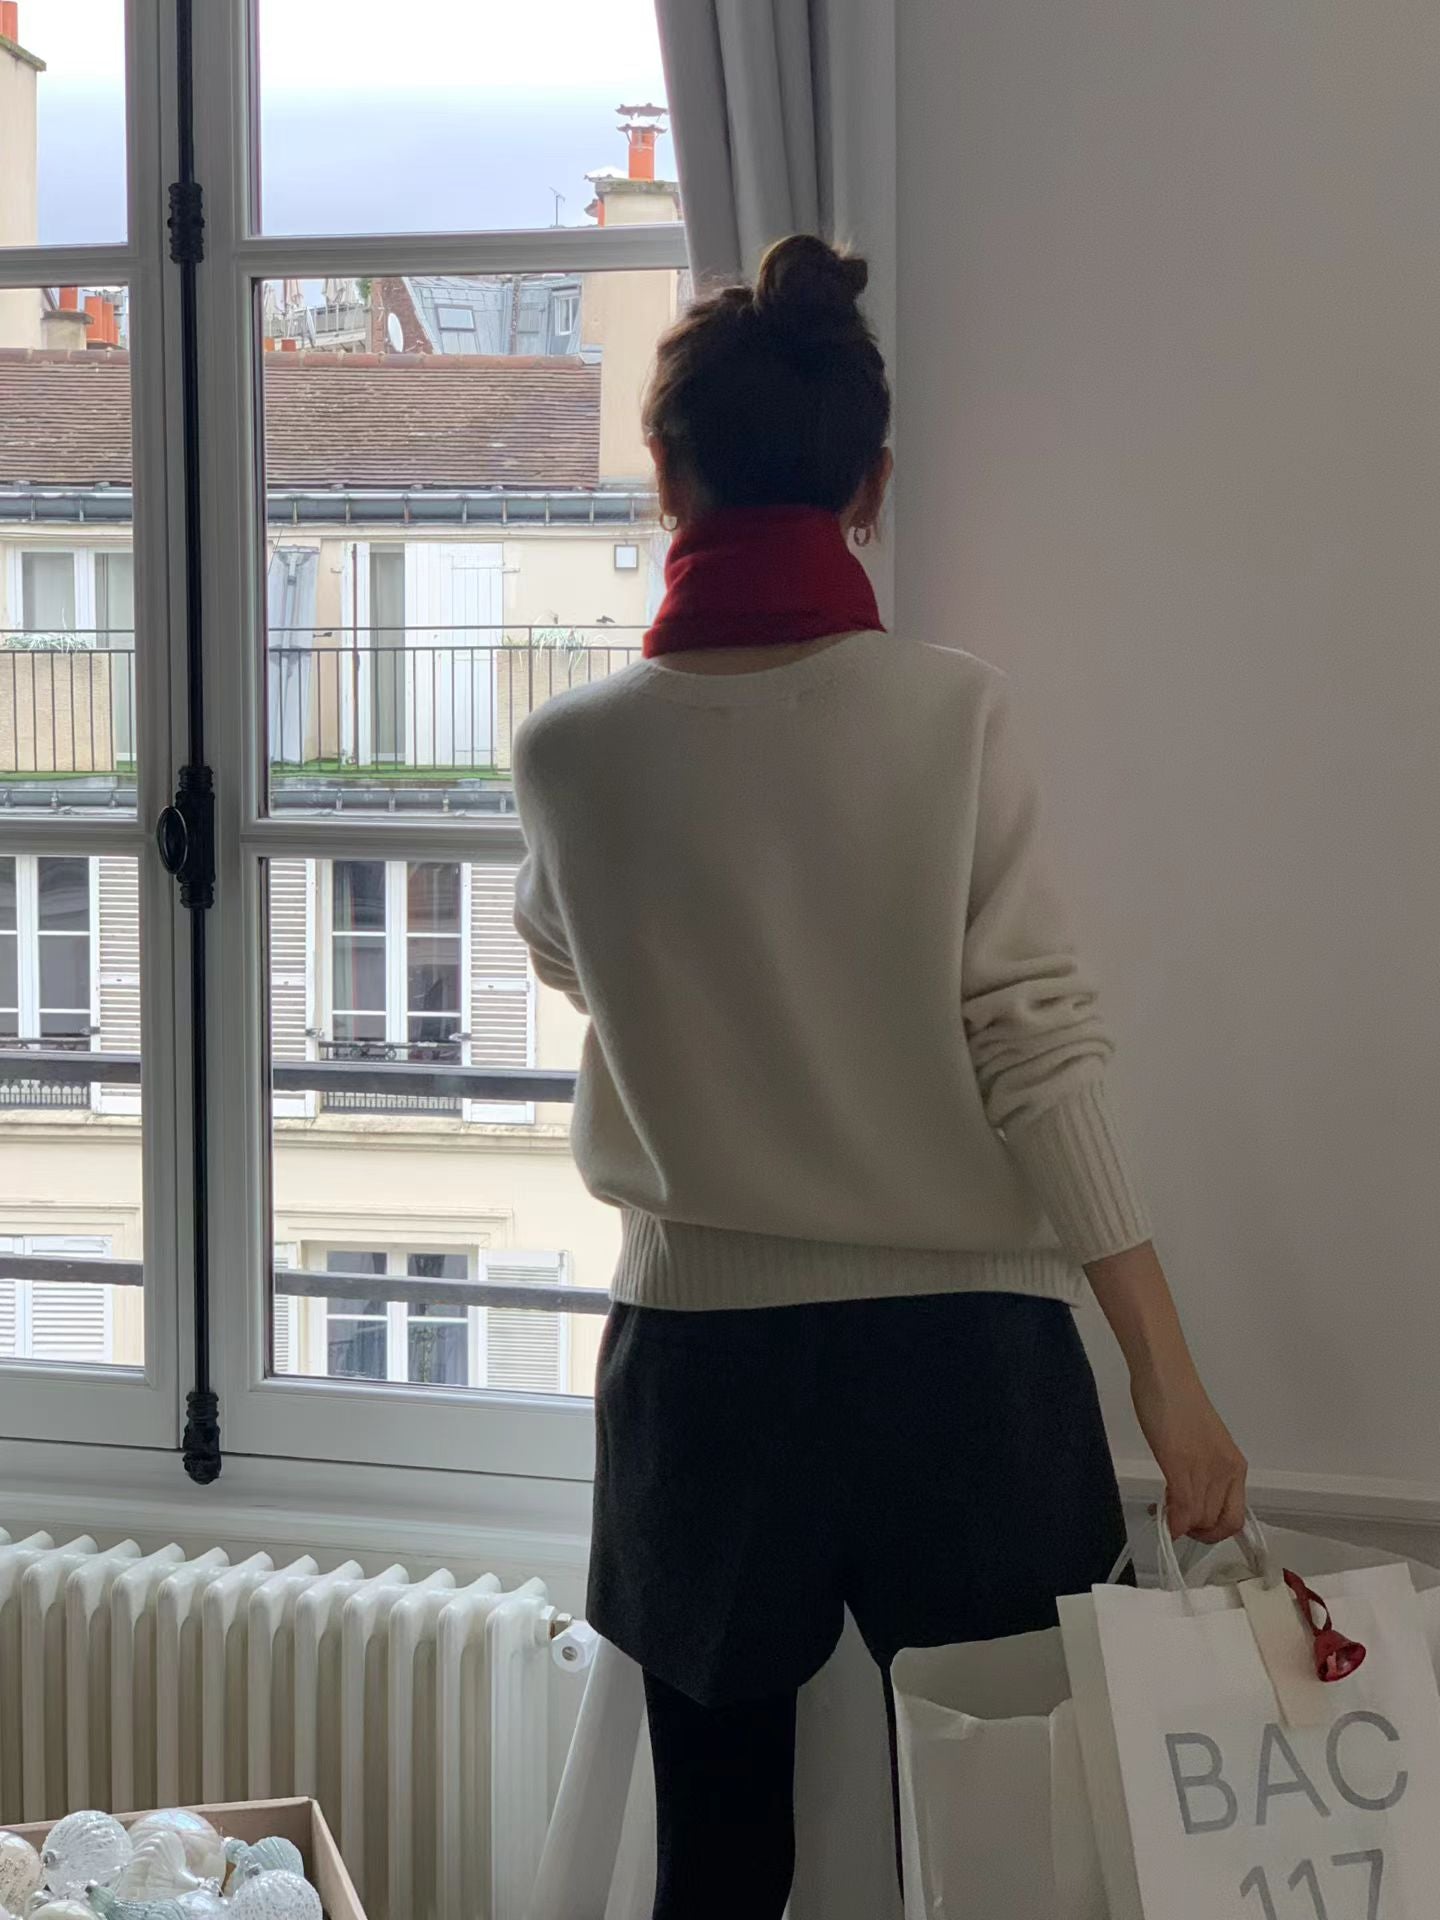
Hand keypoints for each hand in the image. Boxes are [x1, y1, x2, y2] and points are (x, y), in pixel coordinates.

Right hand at [1131, 1363, 1246, 1544]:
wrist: (1165, 1376)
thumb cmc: (1178, 1403)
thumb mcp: (1199, 1445)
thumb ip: (1200, 1474)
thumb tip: (1188, 1503)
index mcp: (1235, 1466)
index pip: (1235, 1518)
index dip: (1215, 1532)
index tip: (1194, 1527)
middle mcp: (1227, 1471)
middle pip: (1216, 1522)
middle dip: (1195, 1531)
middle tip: (1174, 1520)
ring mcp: (1205, 1469)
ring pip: (1200, 1519)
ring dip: (1182, 1526)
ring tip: (1166, 1512)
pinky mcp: (1181, 1464)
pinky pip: (1184, 1508)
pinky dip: (1174, 1522)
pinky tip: (1164, 1518)